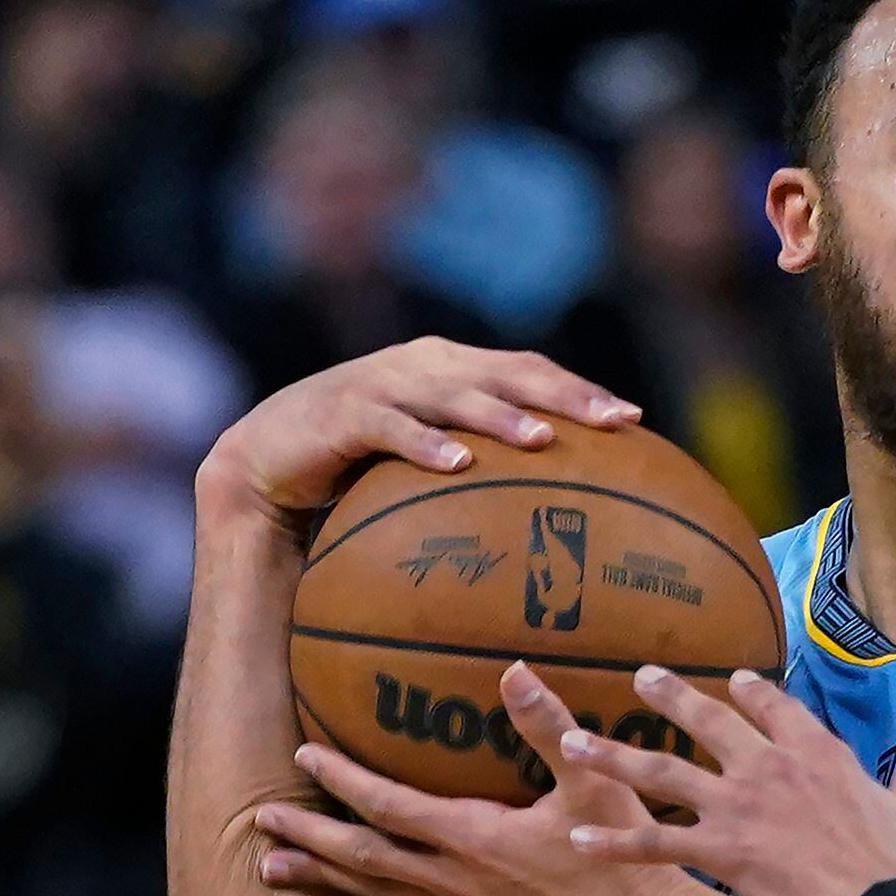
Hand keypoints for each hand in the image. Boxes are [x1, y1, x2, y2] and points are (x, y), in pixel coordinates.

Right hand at [194, 340, 637, 534]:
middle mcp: (422, 365)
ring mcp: (379, 383)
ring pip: (452, 392)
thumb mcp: (424, 472)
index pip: (528, 371)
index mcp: (450, 369)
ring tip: (542, 440)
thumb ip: (479, 479)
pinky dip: (423, 443)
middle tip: (614, 422)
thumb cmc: (354, 478)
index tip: (634, 421)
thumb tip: (554, 530)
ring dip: (499, 415)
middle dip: (563, 394)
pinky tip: (457, 464)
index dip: (579, 389)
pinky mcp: (338, 412)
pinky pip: (388, 427)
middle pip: (507, 371)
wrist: (262, 469)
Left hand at [249, 662, 711, 895]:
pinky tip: (367, 881)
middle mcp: (457, 881)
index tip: (303, 754)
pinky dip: (373, 889)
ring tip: (278, 868)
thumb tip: (513, 671)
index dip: (342, 779)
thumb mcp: (591, 785)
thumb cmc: (622, 862)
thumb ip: (548, 727)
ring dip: (326, 874)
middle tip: (260, 823)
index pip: (388, 807)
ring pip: (379, 890)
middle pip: (363, 859)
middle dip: (309, 837)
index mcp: (474, 841)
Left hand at [557, 666, 895, 895]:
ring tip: (573, 742)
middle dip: (670, 696)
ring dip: (614, 756)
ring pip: (663, 771)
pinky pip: (656, 843)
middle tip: (640, 678)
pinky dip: (615, 842)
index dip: (753, 692)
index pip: (777, 709)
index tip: (732, 677)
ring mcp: (742, 806)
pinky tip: (578, 839)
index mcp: (819, 754)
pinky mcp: (724, 851)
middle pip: (708, 721)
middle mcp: (771, 767)